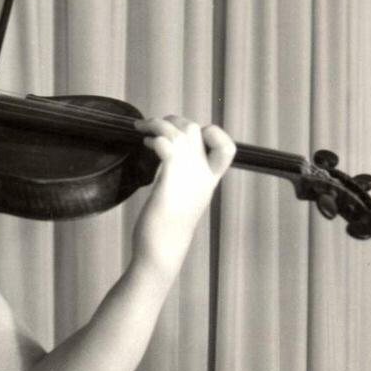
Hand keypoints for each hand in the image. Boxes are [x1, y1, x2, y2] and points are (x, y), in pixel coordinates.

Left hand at [131, 116, 235, 280]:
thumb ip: (184, 183)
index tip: (194, 135)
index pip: (227, 148)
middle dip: (176, 121)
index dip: (214, 133)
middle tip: (155, 125)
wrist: (162, 250)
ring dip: (159, 123)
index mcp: (210, 181)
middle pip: (199, 130)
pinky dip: (155, 136)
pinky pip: (167, 144)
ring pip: (181, 131)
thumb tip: (170, 172)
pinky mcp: (170, 179)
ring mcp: (188, 176)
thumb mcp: (183, 201)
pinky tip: (145, 143)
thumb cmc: (167, 230)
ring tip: (143, 127)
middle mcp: (203, 175)